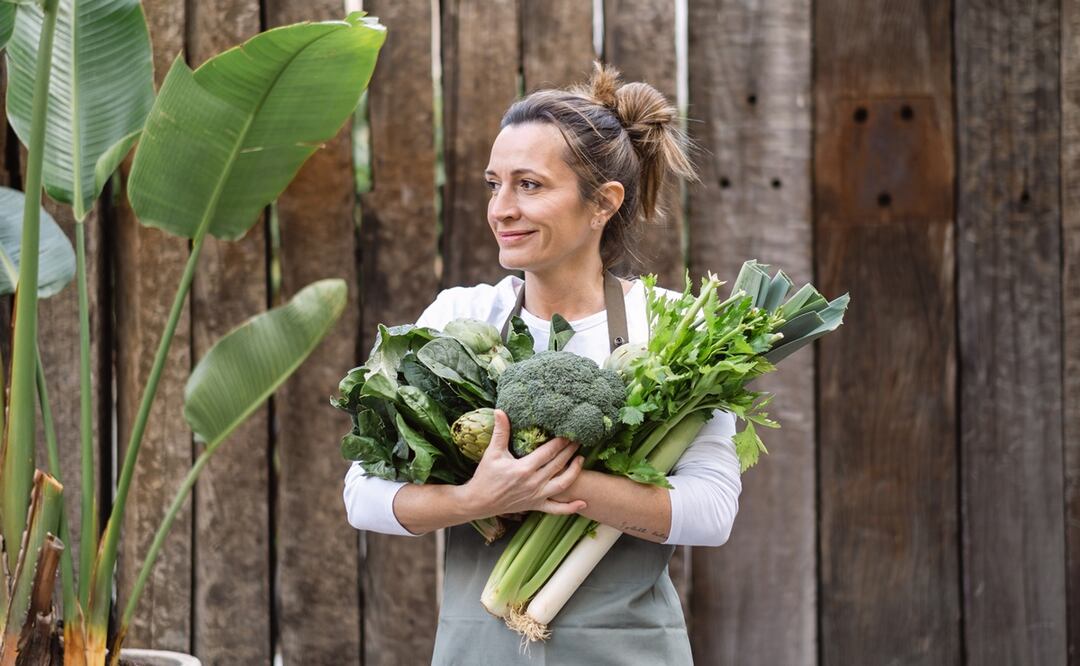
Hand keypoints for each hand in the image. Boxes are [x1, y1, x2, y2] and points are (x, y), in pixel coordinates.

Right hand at [461, 409, 586, 516]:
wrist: (478, 502)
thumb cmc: (485, 476)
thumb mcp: (492, 452)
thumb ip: (500, 432)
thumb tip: (500, 411)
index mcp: (524, 468)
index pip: (548, 452)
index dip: (561, 441)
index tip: (569, 432)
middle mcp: (534, 483)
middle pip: (558, 464)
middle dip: (570, 451)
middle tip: (579, 440)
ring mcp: (536, 496)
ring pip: (562, 484)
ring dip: (574, 472)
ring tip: (581, 459)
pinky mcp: (535, 506)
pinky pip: (556, 509)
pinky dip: (570, 508)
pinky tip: (583, 503)